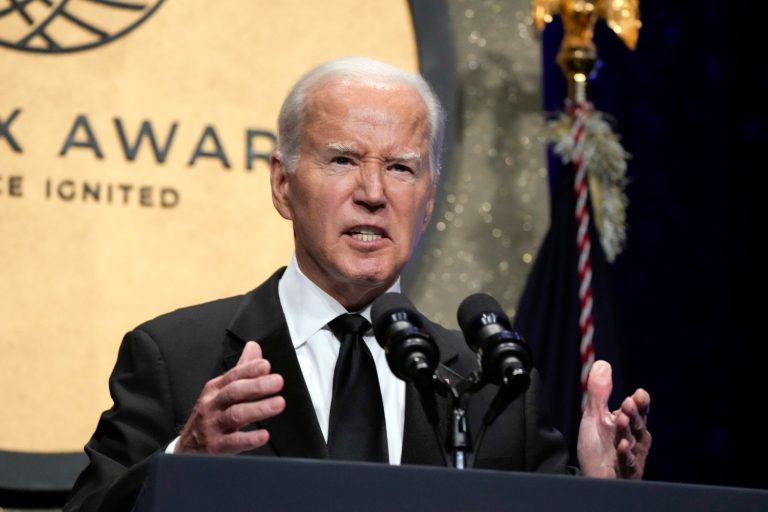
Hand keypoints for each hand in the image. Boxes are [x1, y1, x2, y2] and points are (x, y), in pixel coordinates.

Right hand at [176, 341, 284, 453]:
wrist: (186, 449)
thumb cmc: (209, 416)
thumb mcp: (220, 391)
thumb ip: (240, 370)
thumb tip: (253, 347)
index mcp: (214, 389)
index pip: (233, 376)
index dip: (249, 370)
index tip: (266, 366)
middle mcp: (211, 405)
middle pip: (234, 392)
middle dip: (257, 386)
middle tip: (278, 381)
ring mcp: (212, 426)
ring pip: (235, 415)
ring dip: (258, 408)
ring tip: (279, 403)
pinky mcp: (215, 447)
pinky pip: (233, 442)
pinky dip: (249, 439)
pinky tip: (264, 435)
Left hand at [576, 360, 650, 478]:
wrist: (592, 474)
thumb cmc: (598, 445)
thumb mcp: (595, 416)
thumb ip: (599, 393)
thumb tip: (602, 363)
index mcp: (629, 422)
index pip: (638, 409)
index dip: (640, 402)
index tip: (638, 394)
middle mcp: (635, 437)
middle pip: (638, 423)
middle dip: (634, 413)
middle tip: (628, 402)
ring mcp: (633, 455)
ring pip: (634, 441)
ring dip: (628, 430)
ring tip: (621, 418)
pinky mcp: (627, 471)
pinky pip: (629, 463)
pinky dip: (627, 455)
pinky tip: (622, 447)